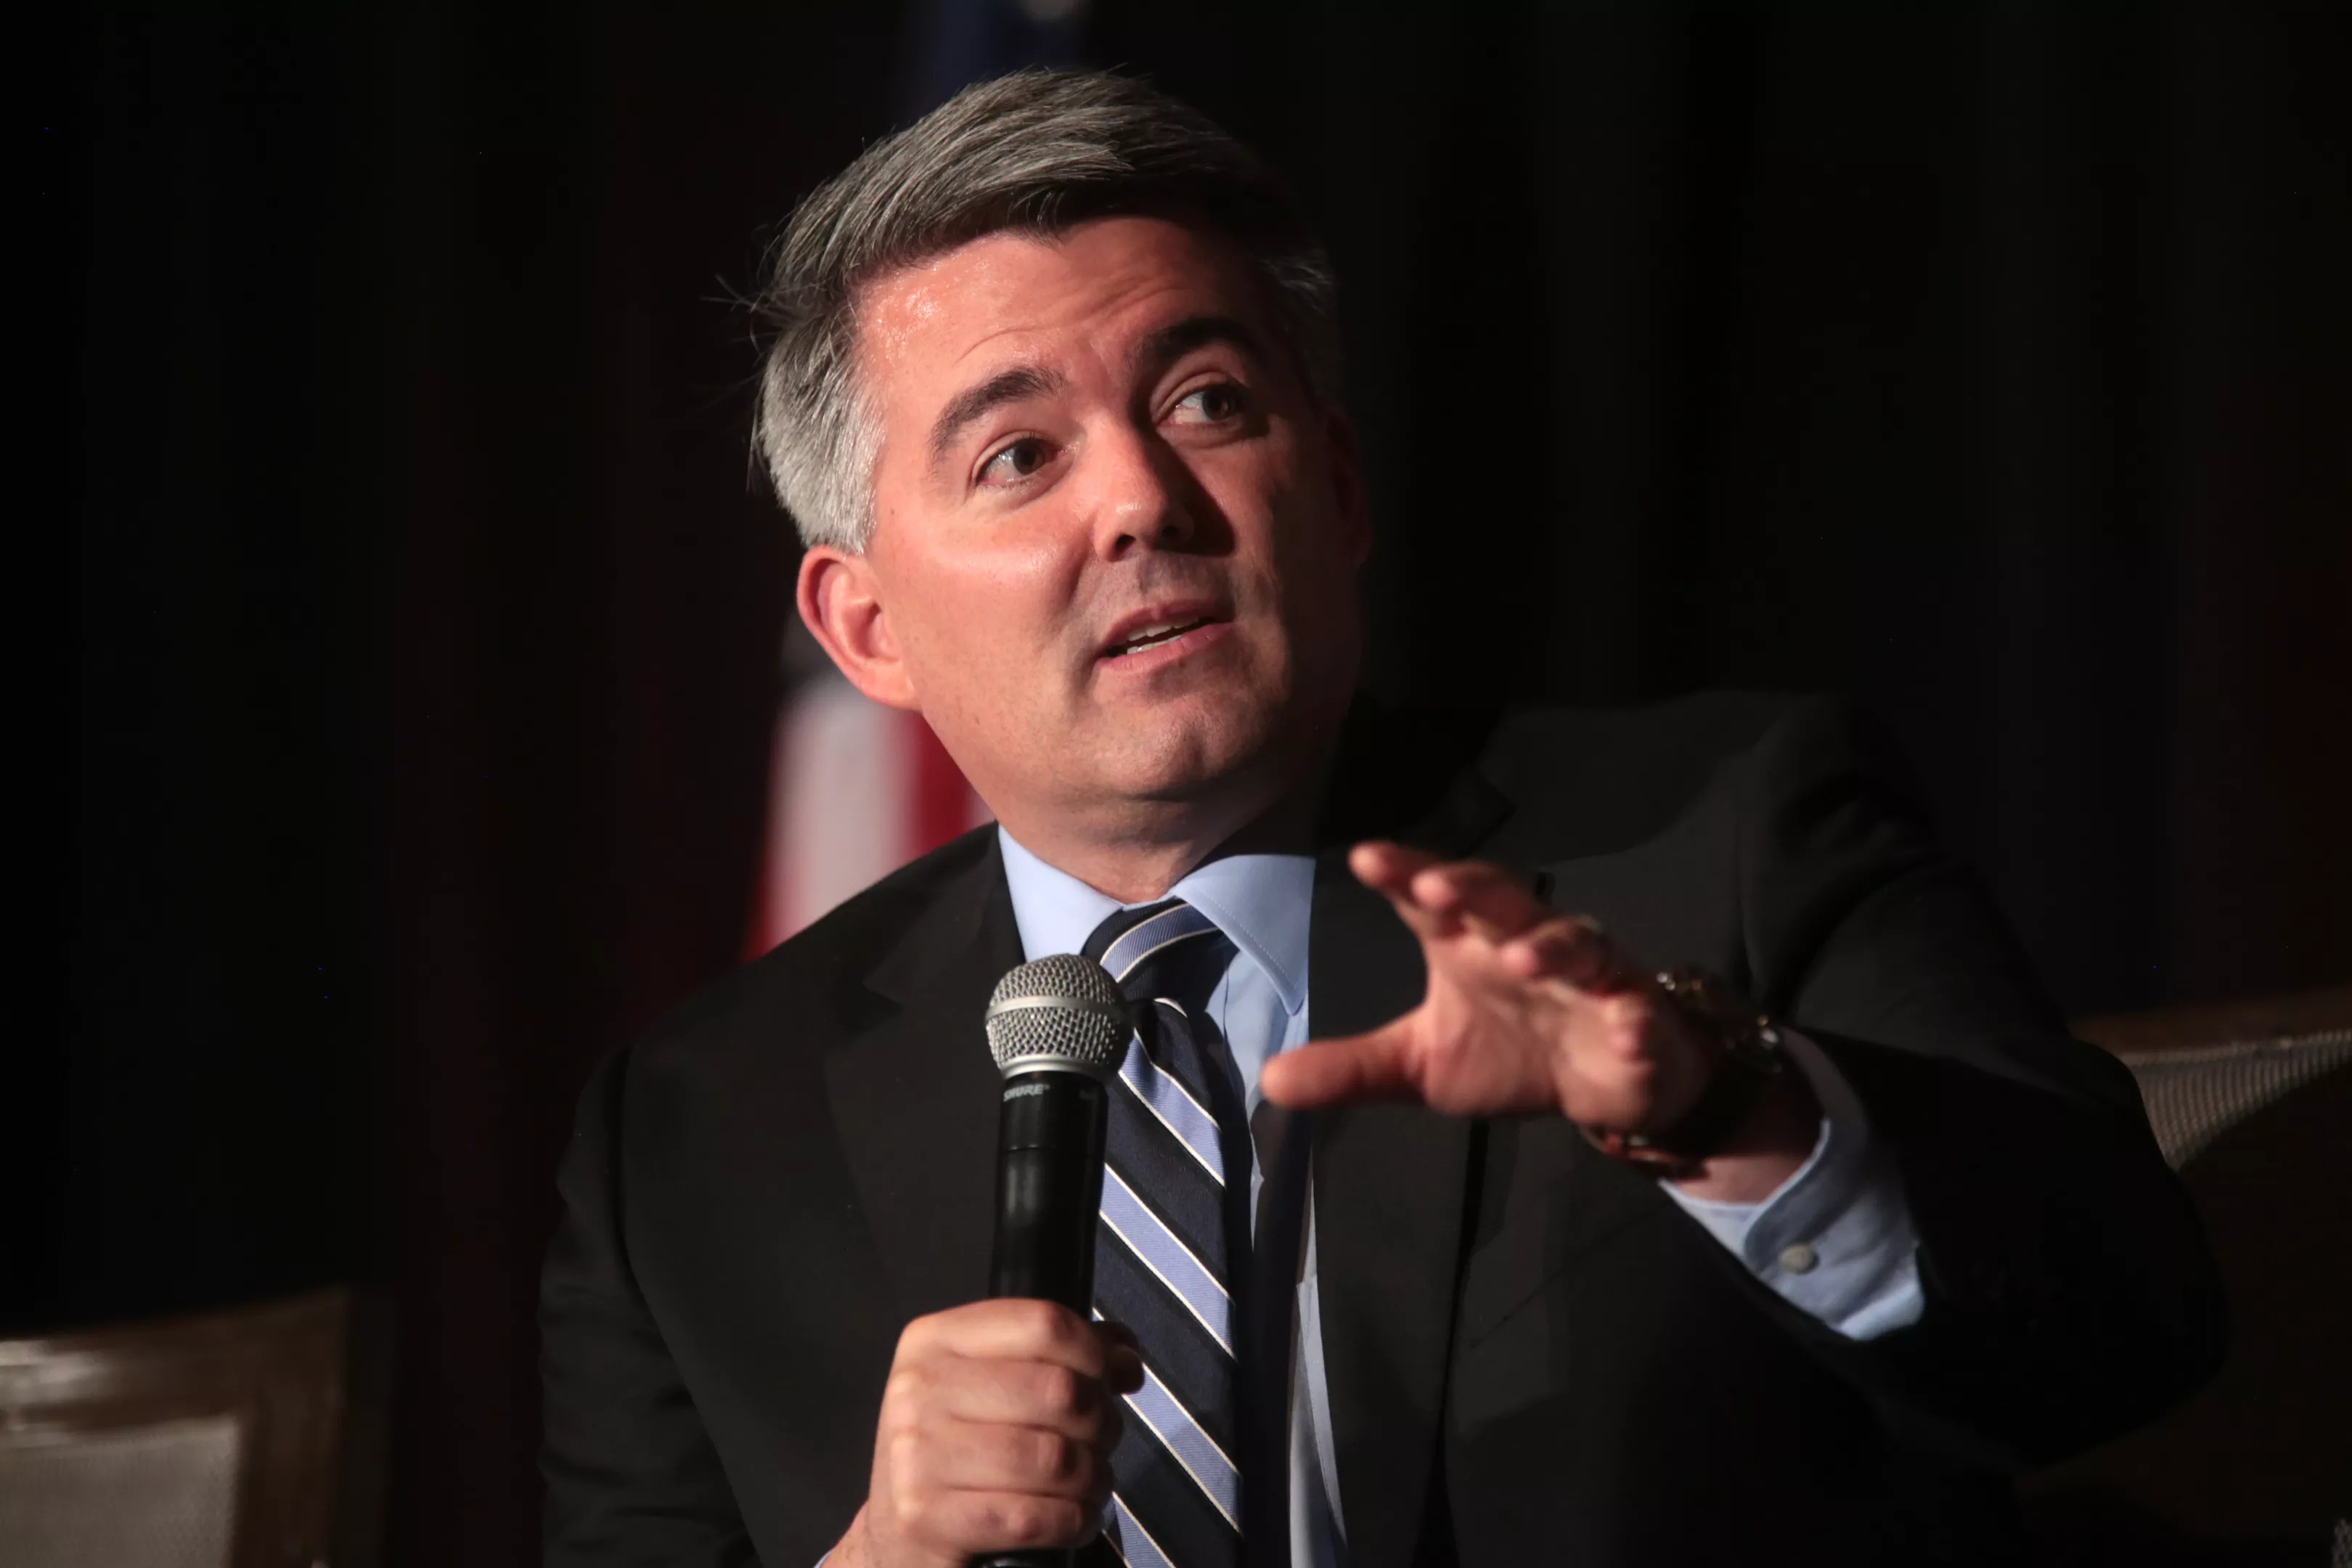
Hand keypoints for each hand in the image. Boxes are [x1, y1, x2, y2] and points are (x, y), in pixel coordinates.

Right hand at [832, 1300, 1141, 1567]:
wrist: (895, 1534)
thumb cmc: (956, 1452)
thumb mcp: (991, 1383)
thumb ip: (1060, 1354)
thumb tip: (1125, 1356)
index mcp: (935, 1340)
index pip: (1043, 1324)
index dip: (1097, 1352)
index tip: (1115, 1377)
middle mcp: (918, 1390)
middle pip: (1058, 1390)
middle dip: (1102, 1422)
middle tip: (1101, 1440)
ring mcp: (917, 1455)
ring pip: (1054, 1458)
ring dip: (1093, 1477)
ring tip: (1089, 1483)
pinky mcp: (926, 1517)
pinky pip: (1034, 1517)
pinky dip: (1072, 1521)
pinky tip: (1071, 1519)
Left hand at [1261, 842, 1717, 1129]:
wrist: (1603, 1085)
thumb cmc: (1509, 1054)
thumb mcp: (1422, 1066)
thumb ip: (1353, 1068)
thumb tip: (1267, 1080)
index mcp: (1469, 945)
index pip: (1432, 899)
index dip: (1404, 874)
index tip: (1366, 858)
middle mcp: (1526, 944)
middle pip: (1503, 900)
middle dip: (1473, 889)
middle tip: (1435, 887)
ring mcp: (1589, 976)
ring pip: (1575, 944)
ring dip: (1550, 945)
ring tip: (1517, 955)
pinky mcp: (1637, 1018)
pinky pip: (1639, 1012)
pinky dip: (1635, 1017)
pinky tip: (1627, 1024)